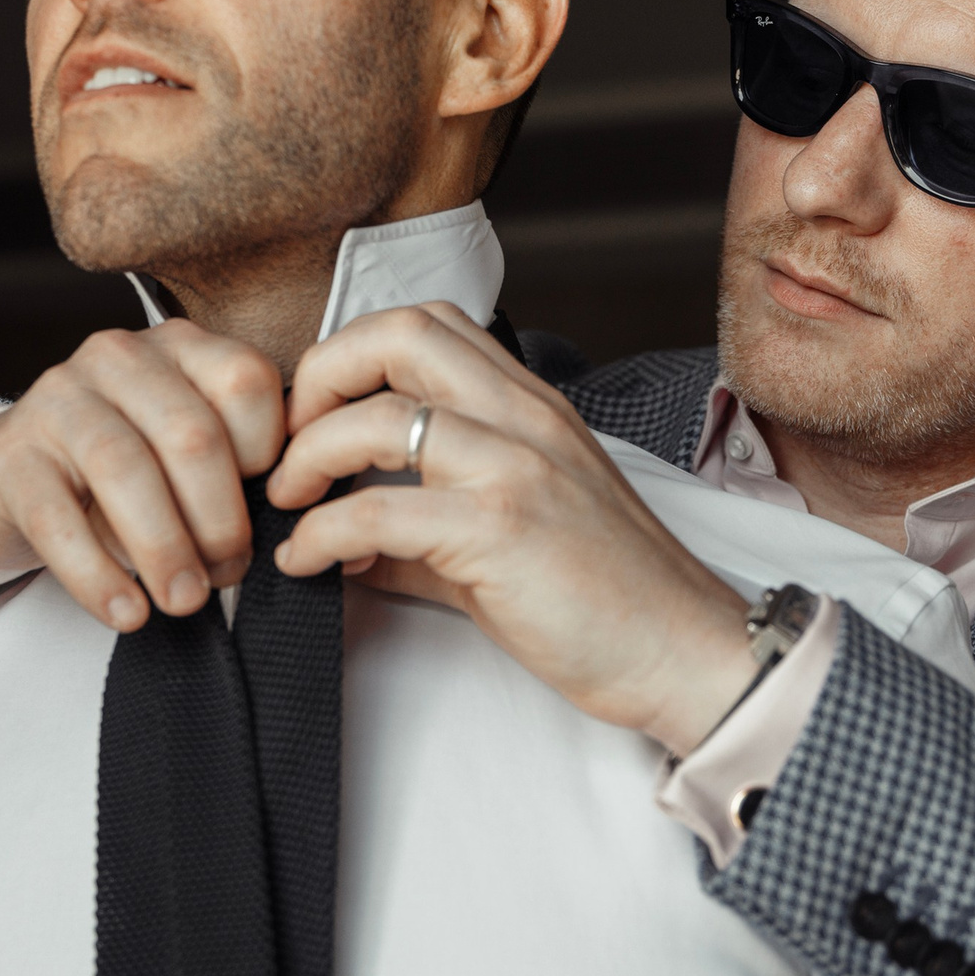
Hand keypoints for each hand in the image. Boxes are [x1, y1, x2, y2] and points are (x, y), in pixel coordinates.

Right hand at [0, 320, 285, 630]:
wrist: (13, 477)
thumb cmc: (121, 471)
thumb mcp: (183, 454)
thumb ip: (234, 470)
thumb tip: (280, 532)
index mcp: (179, 347)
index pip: (245, 381)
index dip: (267, 454)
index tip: (264, 509)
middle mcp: (118, 357)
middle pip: (190, 434)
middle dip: (219, 518)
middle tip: (227, 574)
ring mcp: (57, 397)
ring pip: (124, 468)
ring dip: (164, 547)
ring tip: (184, 600)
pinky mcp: (10, 453)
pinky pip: (56, 517)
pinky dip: (97, 574)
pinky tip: (126, 610)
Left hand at [269, 303, 758, 755]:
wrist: (684, 652)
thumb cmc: (609, 599)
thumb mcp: (508, 536)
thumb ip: (424, 526)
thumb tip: (341, 538)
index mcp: (530, 406)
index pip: (427, 323)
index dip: (351, 355)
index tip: (316, 416)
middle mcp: (524, 418)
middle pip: (397, 334)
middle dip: (320, 377)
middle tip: (290, 443)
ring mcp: (516, 467)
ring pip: (377, 417)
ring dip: (307, 460)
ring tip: (290, 505)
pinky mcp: (501, 529)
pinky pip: (378, 509)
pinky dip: (321, 534)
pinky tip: (311, 560)